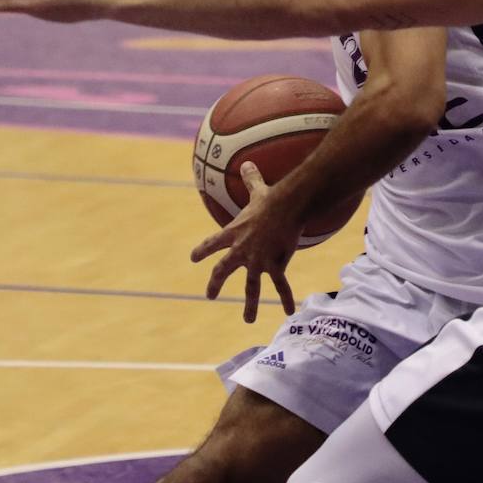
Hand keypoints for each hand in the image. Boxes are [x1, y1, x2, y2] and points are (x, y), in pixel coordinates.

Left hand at [190, 162, 300, 323]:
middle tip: (210, 296)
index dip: (202, 251)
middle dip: (215, 283)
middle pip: (224, 270)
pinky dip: (284, 299)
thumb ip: (251, 179)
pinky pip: (280, 286)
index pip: (212, 243)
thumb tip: (247, 162)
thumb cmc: (271, 198)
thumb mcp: (257, 190)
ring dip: (249, 305)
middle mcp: (241, 250)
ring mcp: (257, 261)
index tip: (193, 258)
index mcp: (234, 233)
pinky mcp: (274, 265)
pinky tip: (289, 312)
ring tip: (247, 320)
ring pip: (250, 287)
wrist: (286, 207)